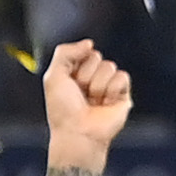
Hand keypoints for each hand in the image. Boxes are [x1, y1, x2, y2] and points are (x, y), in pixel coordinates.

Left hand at [39, 38, 133, 164]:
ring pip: (109, 66)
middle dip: (85, 74)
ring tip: (92, 100)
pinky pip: (122, 76)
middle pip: (96, 57)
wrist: (78, 132)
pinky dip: (111, 89)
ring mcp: (107, 85)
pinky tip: (105, 102)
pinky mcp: (122, 93)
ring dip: (97, 84)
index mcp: (73, 73)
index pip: (83, 52)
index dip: (75, 64)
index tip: (70, 80)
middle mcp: (91, 77)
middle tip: (80, 92)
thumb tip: (88, 43)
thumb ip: (65, 52)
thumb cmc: (63, 110)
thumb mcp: (53, 76)